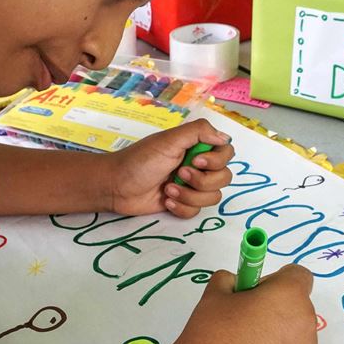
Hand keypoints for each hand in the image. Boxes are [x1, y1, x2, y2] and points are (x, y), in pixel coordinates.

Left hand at [108, 118, 233, 217]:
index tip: (196, 160)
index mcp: (195, 146)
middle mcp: (197, 165)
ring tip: (169, 190)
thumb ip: (198, 132)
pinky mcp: (182, 203)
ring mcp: (190, 186)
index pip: (226, 152)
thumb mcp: (169, 140)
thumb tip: (224, 137)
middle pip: (224, 177)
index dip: (217, 160)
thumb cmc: (140, 160)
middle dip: (202, 180)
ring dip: (190, 195)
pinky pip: (197, 211)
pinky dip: (182, 207)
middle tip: (179, 174)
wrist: (116, 187)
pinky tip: (166, 201)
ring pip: (212, 197)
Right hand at [168, 265, 317, 343]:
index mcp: (288, 296)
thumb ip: (232, 280)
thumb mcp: (214, 294)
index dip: (277, 281)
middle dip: (277, 308)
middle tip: (245, 323)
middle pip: (298, 306)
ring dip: (280, 334)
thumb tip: (238, 284)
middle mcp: (306, 323)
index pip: (298, 275)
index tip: (256, 293)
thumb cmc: (210, 335)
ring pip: (297, 334)